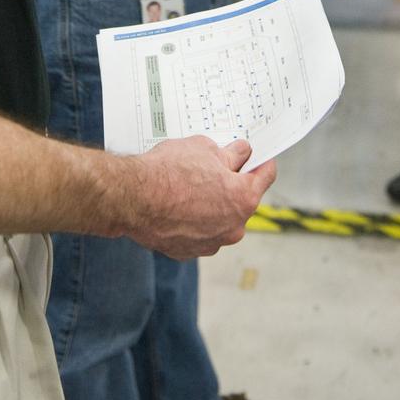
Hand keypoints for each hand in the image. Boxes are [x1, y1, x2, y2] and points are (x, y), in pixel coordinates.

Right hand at [127, 137, 275, 259]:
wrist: (133, 197)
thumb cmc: (169, 172)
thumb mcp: (205, 148)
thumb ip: (229, 153)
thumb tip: (239, 153)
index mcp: (243, 198)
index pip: (266, 175)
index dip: (261, 161)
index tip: (257, 156)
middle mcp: (233, 227)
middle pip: (242, 199)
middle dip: (231, 183)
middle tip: (213, 166)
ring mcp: (212, 243)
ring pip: (220, 218)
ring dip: (212, 204)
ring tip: (189, 185)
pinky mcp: (189, 251)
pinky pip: (200, 231)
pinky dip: (194, 219)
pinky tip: (177, 203)